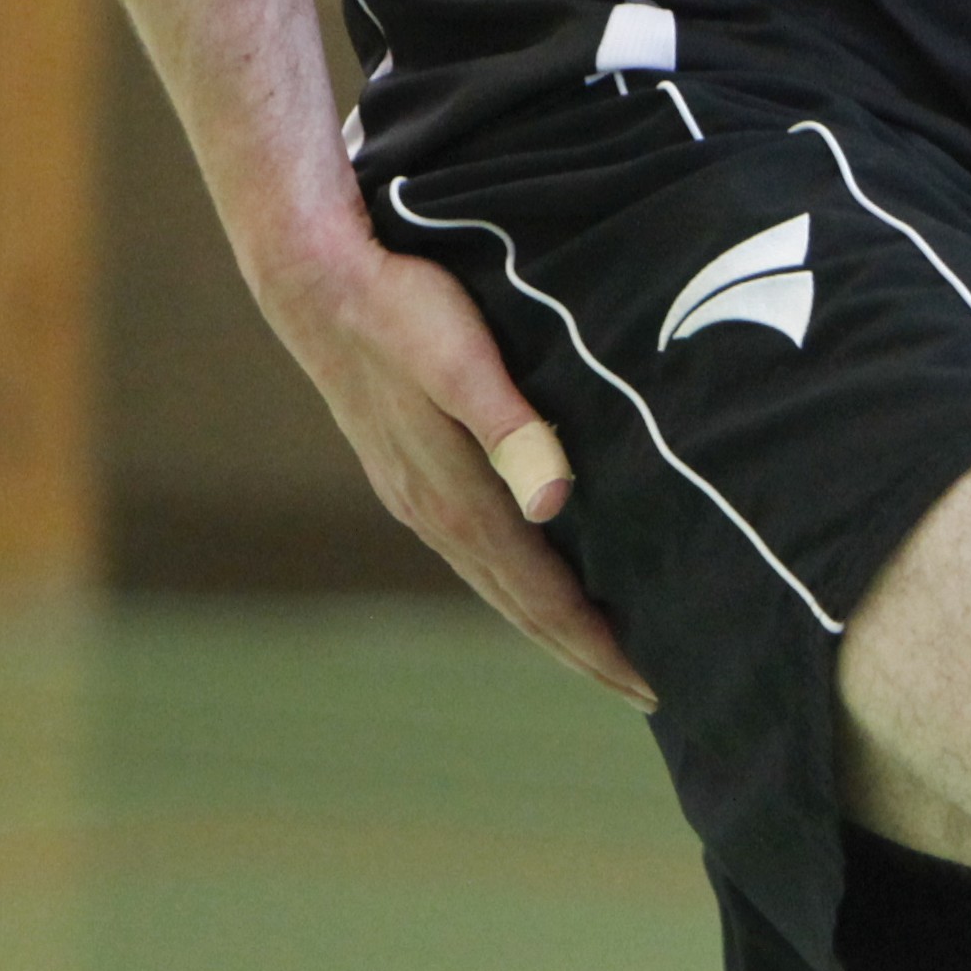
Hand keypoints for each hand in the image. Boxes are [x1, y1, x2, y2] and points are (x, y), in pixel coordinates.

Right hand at [262, 230, 653, 703]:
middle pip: (522, 606)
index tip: (654, 683)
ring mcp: (417, 495)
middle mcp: (434, 512)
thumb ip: (510, 426)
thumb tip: (551, 502)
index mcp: (454, 497)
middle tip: (654, 692)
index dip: (598, 643)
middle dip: (586, 651)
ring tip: (611, 651)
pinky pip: (480, 549)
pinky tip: (547, 574)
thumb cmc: (403, 306)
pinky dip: (522, 580)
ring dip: (554, 621)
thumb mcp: (462, 358)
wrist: (316, 278)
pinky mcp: (411, 470)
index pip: (542, 596)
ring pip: (500, 580)